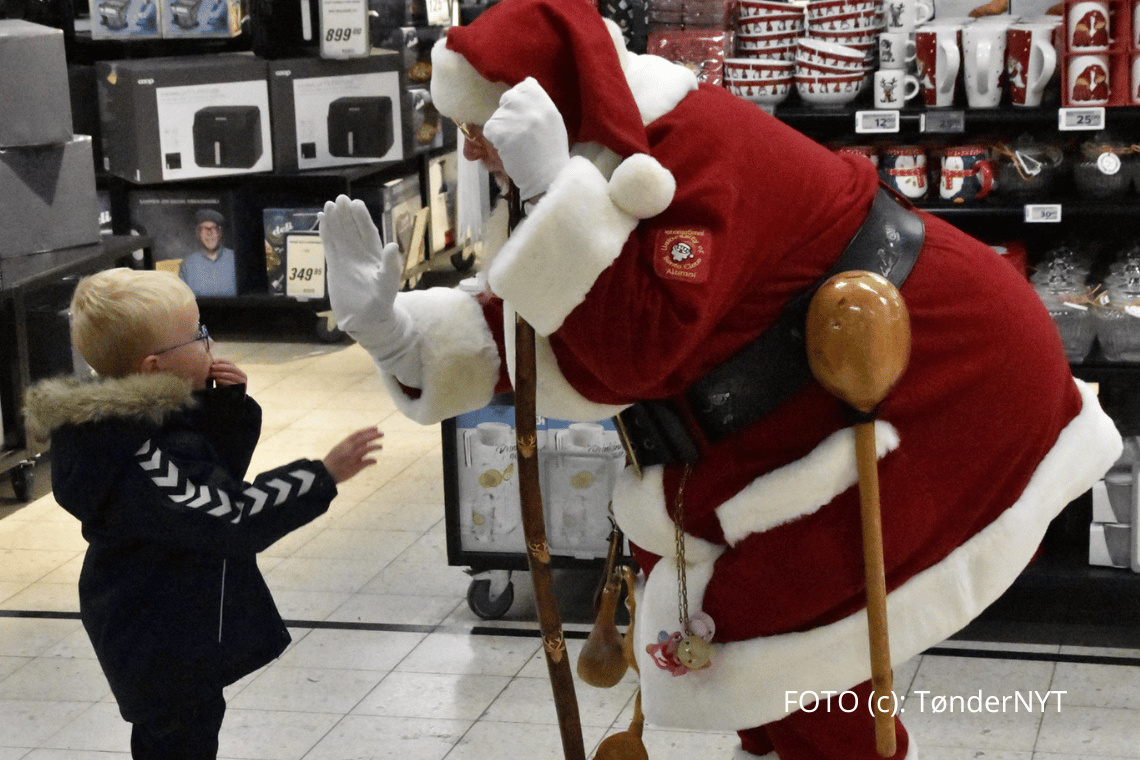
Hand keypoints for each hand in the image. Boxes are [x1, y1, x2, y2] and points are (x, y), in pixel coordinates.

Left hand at [208, 359, 246, 386]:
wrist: (229, 402)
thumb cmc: (223, 388)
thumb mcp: (221, 378)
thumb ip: (219, 371)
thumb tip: (211, 360)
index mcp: (238, 371)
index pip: (230, 363)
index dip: (221, 361)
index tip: (213, 361)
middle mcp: (242, 375)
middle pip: (232, 368)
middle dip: (221, 367)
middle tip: (211, 367)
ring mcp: (243, 382)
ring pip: (232, 375)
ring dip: (221, 373)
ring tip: (212, 373)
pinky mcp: (242, 389)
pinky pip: (233, 383)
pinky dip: (224, 381)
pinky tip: (217, 380)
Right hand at [319, 195, 404, 337]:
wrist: (367, 320)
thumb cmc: (381, 304)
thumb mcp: (388, 285)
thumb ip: (390, 267)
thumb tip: (392, 245)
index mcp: (375, 256)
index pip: (368, 233)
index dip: (362, 218)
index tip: (356, 203)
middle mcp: (361, 254)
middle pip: (352, 230)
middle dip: (347, 215)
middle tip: (340, 199)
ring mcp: (348, 259)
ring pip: (340, 235)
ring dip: (334, 221)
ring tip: (328, 206)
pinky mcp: (336, 266)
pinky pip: (330, 246)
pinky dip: (325, 234)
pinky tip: (321, 221)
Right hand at [322, 426, 383, 482]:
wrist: (325, 474)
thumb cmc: (332, 461)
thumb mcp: (339, 449)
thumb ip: (350, 445)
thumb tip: (365, 442)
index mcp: (344, 443)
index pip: (358, 434)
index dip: (368, 430)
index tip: (376, 428)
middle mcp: (349, 449)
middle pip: (364, 439)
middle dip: (374, 436)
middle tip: (382, 434)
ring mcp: (352, 458)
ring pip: (367, 449)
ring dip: (375, 447)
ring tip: (381, 446)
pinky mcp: (355, 468)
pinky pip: (367, 462)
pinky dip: (372, 460)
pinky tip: (375, 460)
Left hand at [483, 77, 569, 200]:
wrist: (548, 177)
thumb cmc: (551, 153)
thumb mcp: (553, 121)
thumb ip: (539, 104)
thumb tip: (525, 86)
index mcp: (545, 101)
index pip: (525, 85)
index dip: (521, 99)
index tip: (524, 115)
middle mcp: (530, 104)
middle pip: (508, 97)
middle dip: (509, 112)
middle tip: (517, 132)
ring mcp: (514, 117)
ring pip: (498, 115)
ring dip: (502, 128)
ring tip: (516, 144)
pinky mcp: (500, 130)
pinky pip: (490, 129)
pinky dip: (495, 139)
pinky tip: (508, 149)